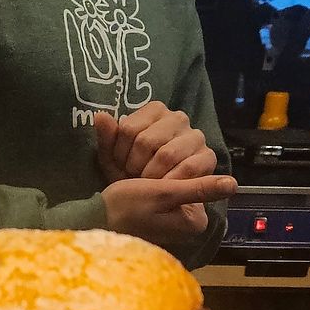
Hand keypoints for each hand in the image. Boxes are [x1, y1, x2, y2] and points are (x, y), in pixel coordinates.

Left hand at [95, 105, 217, 183]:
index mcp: (155, 111)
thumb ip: (107, 137)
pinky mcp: (207, 156)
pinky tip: (164, 187)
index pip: (129, 129)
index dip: (120, 153)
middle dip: (135, 166)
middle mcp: (178, 118)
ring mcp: (195, 136)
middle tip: (135, 177)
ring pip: (166, 154)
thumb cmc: (132, 173)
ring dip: (152, 176)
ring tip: (148, 183)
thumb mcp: (113, 158)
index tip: (121, 165)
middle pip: (146, 141)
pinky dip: (170, 182)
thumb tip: (101, 116)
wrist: (155, 199)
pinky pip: (187, 168)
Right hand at [103, 173, 236, 244]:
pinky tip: (137, 178)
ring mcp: (176, 213)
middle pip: (189, 175)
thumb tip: (234, 184)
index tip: (149, 180)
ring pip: (176, 173)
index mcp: (196, 220)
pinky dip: (151, 174)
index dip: (173, 169)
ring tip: (135, 181)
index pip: (199, 176)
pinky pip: (165, 178)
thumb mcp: (163, 194)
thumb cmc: (125, 208)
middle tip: (140, 180)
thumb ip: (199, 188)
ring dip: (155, 169)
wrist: (94, 218)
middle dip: (163, 170)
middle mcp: (190, 219)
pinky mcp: (162, 206)